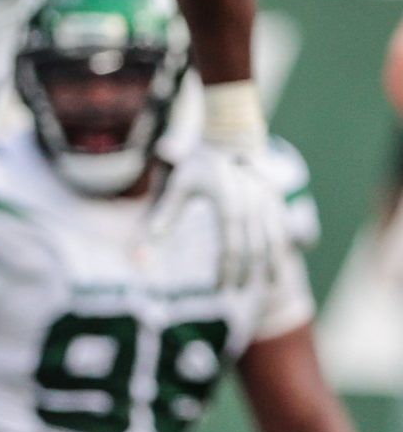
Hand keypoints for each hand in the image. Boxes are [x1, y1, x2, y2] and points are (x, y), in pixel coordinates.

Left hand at [156, 146, 289, 290]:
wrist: (228, 139)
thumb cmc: (198, 166)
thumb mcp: (179, 185)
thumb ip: (167, 212)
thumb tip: (150, 240)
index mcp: (228, 200)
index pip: (230, 243)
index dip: (226, 268)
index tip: (219, 288)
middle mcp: (253, 201)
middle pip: (253, 245)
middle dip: (246, 271)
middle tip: (234, 291)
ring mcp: (268, 199)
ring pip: (275, 237)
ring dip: (273, 262)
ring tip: (271, 286)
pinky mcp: (276, 199)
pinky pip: (282, 227)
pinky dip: (282, 246)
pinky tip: (278, 264)